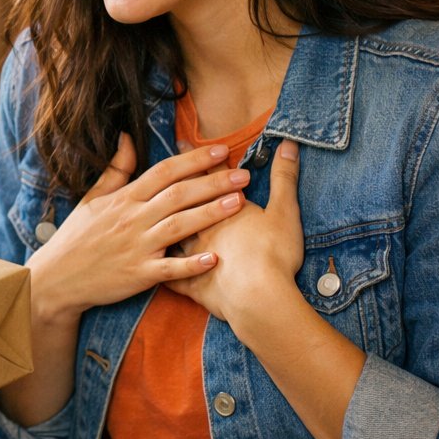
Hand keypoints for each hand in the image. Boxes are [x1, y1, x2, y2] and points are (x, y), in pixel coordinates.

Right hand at [27, 133, 250, 320]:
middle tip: (244, 174)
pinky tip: (214, 259)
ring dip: (211, 214)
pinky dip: (191, 265)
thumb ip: (115, 170)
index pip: (164, 172)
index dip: (193, 159)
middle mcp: (132, 219)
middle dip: (213, 182)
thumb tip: (127, 137)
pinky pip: (169, 270)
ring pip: (179, 226)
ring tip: (239, 203)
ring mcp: (136, 247)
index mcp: (124, 199)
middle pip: (179, 195)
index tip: (221, 150)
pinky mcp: (138, 275)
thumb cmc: (75, 238)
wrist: (56, 279)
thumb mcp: (91, 199)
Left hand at [170, 139, 304, 327]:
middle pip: (183, 201)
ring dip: (162, 224)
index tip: (181, 141)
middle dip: (173, 184)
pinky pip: (171, 277)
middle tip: (157, 172)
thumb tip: (288, 143)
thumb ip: (284, 177)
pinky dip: (163, 271)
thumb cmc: (274, 253)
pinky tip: (153, 268)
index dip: (199, 159)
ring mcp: (193, 256)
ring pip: (171, 235)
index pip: (209, 177)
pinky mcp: (191, 286)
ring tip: (149, 215)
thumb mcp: (285, 211)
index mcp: (224, 209)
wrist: (258, 297)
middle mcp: (203, 228)